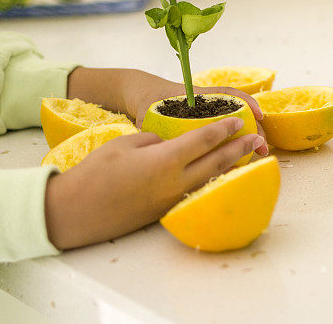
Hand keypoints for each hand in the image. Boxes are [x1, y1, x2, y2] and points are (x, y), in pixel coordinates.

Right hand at [44, 118, 264, 249]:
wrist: (75, 211)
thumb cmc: (95, 173)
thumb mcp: (126, 143)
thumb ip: (155, 141)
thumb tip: (170, 145)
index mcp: (166, 161)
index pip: (205, 140)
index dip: (224, 128)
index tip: (240, 120)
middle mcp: (175, 182)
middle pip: (216, 162)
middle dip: (239, 149)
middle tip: (257, 139)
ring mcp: (171, 200)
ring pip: (210, 180)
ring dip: (230, 168)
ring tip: (246, 158)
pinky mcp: (164, 212)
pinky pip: (196, 192)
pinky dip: (212, 182)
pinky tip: (217, 177)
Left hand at [67, 67, 267, 154]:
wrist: (143, 94)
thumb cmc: (147, 102)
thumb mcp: (149, 114)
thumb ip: (155, 129)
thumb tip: (160, 146)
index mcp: (197, 98)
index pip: (227, 94)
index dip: (246, 103)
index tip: (258, 116)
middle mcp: (208, 105)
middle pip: (238, 113)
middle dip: (253, 128)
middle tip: (262, 147)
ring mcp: (209, 115)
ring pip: (235, 124)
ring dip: (248, 136)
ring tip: (258, 152)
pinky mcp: (206, 125)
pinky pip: (225, 133)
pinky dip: (236, 143)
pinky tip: (242, 157)